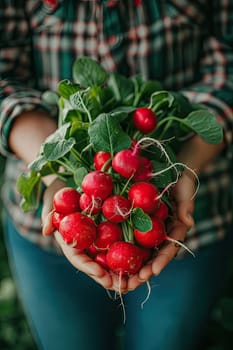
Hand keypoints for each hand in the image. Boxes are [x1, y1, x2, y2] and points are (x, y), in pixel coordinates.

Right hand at [41, 179, 128, 292]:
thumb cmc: (60, 198)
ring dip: (124, 273)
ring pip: (111, 262)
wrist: (74, 190)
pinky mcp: (113, 234)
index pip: (79, 259)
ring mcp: (100, 242)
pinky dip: (132, 256)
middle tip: (123, 286)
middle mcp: (87, 247)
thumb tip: (46, 230)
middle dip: (110, 279)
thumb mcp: (52, 204)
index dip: (89, 268)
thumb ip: (49, 216)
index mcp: (72, 244)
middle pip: (98, 267)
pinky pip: (123, 247)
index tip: (101, 274)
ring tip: (137, 280)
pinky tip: (145, 262)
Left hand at [127, 168, 194, 290]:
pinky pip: (127, 238)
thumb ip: (187, 205)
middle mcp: (160, 234)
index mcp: (174, 230)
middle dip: (142, 272)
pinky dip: (119, 250)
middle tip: (131, 284)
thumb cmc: (180, 182)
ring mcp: (147, 231)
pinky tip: (107, 260)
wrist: (168, 173)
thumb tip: (188, 222)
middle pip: (152, 257)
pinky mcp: (135, 224)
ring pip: (139, 253)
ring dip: (129, 268)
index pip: (169, 248)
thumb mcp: (186, 190)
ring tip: (119, 281)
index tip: (152, 271)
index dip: (161, 261)